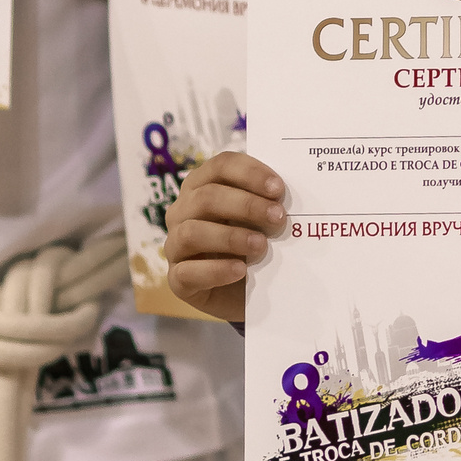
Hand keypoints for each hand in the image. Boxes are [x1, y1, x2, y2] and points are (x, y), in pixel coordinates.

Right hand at [163, 148, 285, 323]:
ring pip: (192, 232)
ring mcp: (175, 245)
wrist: (246, 294)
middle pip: (207, 197)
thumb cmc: (253, 246)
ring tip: (261, 246)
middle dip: (246, 205)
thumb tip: (286, 193)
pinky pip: (188, 273)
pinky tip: (241, 270)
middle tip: (278, 217)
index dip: (249, 173)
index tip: (278, 189)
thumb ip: (268, 203)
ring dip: (230, 237)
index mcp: (201, 186)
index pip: (220, 165)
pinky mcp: (177, 280)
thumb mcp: (261, 221)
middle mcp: (182, 212)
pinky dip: (216, 270)